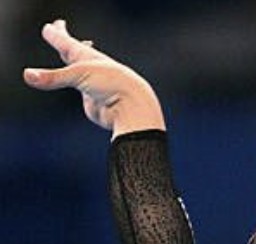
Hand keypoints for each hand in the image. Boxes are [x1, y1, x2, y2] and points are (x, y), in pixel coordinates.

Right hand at [23, 19, 164, 136]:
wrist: (131, 107)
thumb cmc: (111, 84)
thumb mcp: (78, 76)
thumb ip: (52, 78)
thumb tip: (27, 76)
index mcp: (85, 55)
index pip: (65, 41)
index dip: (56, 34)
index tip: (51, 27)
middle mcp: (88, 68)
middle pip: (72, 50)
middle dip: (64, 39)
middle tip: (58, 28)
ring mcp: (91, 85)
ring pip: (78, 71)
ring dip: (73, 61)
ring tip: (68, 54)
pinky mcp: (93, 102)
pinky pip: (83, 92)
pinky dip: (80, 86)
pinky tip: (83, 86)